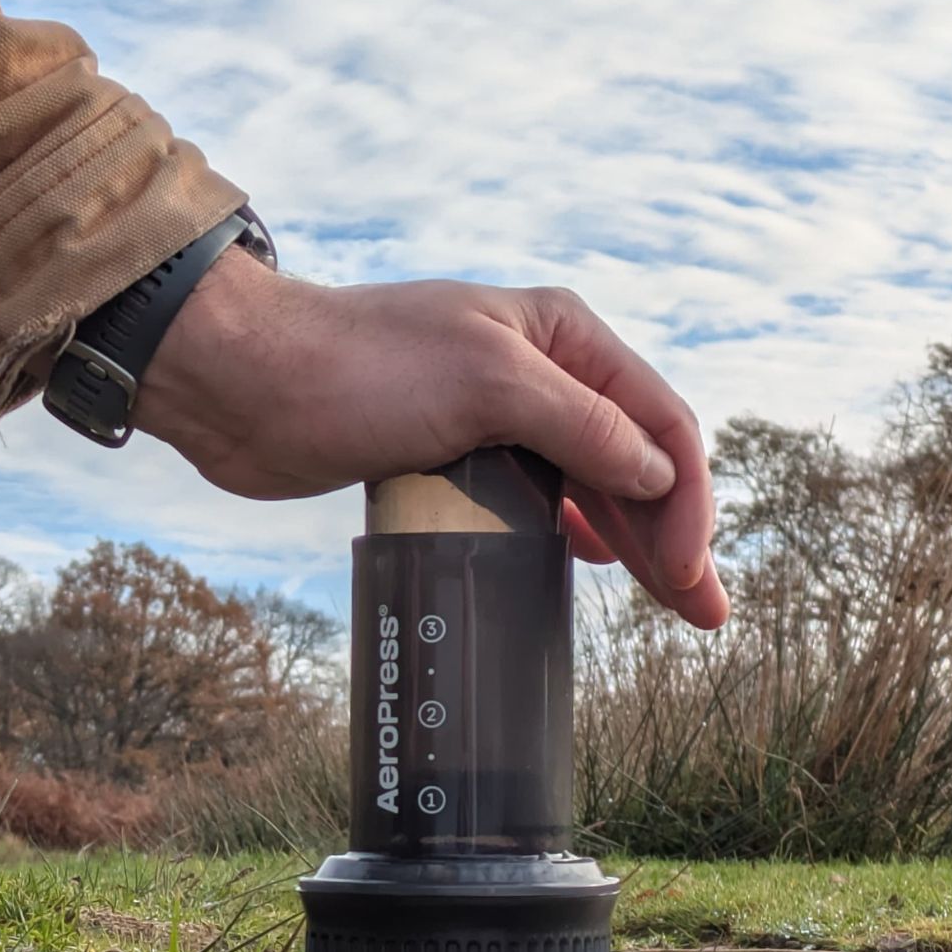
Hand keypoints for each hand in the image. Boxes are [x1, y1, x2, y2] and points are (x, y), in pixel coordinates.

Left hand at [133, 247, 728, 628]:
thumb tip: (657, 474)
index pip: (659, 422)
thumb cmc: (358, 367)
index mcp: (562, 336)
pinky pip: (539, 501)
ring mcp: (499, 416)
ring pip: (592, 485)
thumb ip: (581, 425)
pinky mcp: (455, 457)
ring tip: (672, 605)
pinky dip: (574, 533)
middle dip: (675, 536)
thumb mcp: (487, 384)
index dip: (686, 502)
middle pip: (635, 461)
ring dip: (635, 542)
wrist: (246, 384)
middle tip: (704, 614)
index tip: (688, 574)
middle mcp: (542, 371)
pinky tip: (594, 566)